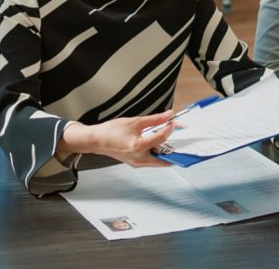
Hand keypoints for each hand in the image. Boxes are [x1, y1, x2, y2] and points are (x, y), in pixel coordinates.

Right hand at [59, 111, 174, 167]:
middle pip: (165, 159)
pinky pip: (152, 160)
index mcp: (139, 147)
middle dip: (175, 150)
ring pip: (159, 161)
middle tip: (182, 141)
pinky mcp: (136, 163)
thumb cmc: (111, 131)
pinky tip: (160, 144)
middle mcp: (140, 159)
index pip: (161, 138)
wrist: (97, 140)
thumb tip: (168, 116)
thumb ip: (154, 119)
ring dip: (167, 152)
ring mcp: (138, 163)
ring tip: (171, 141)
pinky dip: (158, 153)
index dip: (169, 128)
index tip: (172, 121)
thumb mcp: (134, 122)